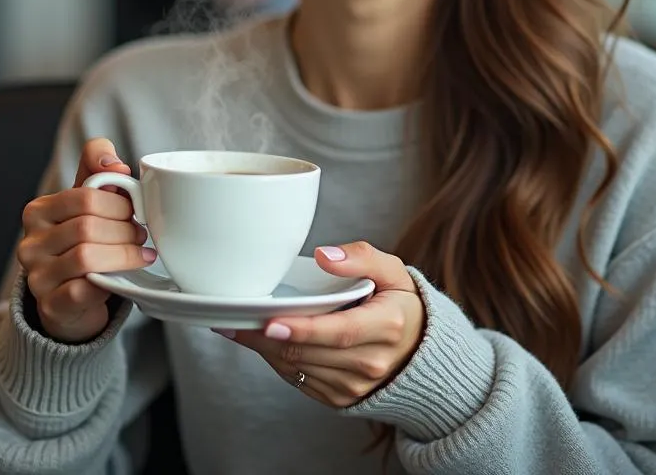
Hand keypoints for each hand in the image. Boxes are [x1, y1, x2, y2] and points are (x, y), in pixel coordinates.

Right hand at [17, 138, 155, 342]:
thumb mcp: (89, 200)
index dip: (119, 203)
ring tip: (139, 252)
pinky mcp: (50, 306)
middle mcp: (30, 243)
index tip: (135, 211)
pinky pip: (83, 290)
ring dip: (123, 254)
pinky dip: (110, 281)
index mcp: (38, 211)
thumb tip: (115, 165)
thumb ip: (100, 169)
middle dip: (124, 229)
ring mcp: (37, 277)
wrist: (72, 298)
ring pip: (86, 257)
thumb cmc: (83, 240)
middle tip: (141, 234)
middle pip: (87, 226)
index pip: (85, 197)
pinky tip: (125, 277)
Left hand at [226, 241, 424, 407]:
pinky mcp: (341, 398)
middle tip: (235, 319)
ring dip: (265, 350)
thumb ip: (362, 257)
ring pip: (299, 369)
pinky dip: (277, 360)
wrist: (420, 352)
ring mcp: (355, 385)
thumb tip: (325, 256)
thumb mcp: (393, 271)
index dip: (303, 329)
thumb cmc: (400, 303)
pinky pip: (300, 380)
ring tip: (238, 328)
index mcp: (387, 326)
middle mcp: (371, 362)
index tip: (271, 322)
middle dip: (267, 338)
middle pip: (310, 353)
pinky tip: (262, 342)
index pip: (339, 332)